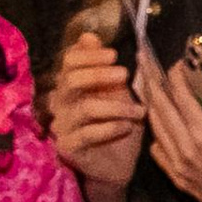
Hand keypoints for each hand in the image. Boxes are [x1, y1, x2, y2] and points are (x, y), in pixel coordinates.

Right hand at [48, 32, 143, 201]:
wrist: (118, 165)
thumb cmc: (119, 125)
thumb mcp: (118, 93)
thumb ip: (105, 67)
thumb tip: (89, 36)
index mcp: (72, 86)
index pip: (69, 62)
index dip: (89, 55)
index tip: (114, 55)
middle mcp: (62, 104)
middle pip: (70, 81)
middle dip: (98, 74)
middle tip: (124, 74)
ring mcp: (63, 126)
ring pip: (84, 108)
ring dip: (116, 105)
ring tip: (139, 110)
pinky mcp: (69, 148)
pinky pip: (88, 134)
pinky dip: (111, 127)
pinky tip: (128, 127)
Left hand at [138, 46, 201, 201]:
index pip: (181, 97)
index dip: (176, 76)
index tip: (177, 63)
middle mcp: (186, 149)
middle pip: (160, 109)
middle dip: (153, 84)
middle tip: (147, 65)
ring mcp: (179, 166)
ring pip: (155, 129)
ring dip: (152, 106)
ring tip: (151, 90)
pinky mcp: (178, 179)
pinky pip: (158, 152)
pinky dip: (157, 134)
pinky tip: (163, 125)